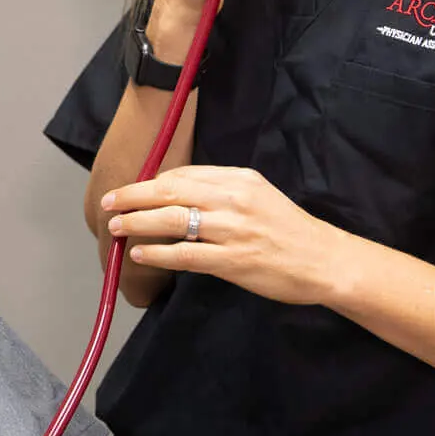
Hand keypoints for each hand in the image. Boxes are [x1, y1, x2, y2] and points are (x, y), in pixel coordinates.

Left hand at [103, 165, 355, 307]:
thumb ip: (223, 192)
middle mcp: (234, 199)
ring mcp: (233, 230)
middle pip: (170, 190)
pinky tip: (140, 253)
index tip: (131, 191)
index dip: (151, 182)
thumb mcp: (259, 196)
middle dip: (133, 195)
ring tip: (116, 227)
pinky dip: (158, 253)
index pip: (184, 174)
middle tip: (108, 203)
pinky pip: (186, 254)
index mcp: (239, 179)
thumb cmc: (290, 230)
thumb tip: (178, 194)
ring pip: (172, 220)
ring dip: (138, 222)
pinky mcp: (234, 261)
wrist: (326, 261)